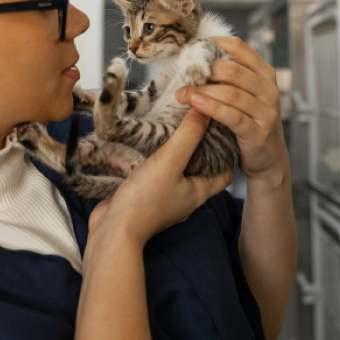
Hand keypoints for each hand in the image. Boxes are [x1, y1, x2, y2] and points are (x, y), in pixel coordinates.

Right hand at [87, 108, 232, 248]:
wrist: (113, 230)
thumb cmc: (145, 200)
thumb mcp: (170, 160)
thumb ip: (189, 135)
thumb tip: (205, 109)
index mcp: (197, 193)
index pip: (224, 174)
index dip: (227, 154)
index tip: (220, 132)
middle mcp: (183, 198)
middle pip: (200, 171)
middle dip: (199, 149)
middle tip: (194, 125)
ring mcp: (163, 200)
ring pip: (176, 173)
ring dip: (174, 155)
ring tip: (171, 131)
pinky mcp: (143, 199)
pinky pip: (155, 178)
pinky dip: (154, 163)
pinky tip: (146, 149)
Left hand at [175, 37, 289, 188]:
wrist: (268, 158)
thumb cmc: (250, 122)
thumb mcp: (246, 95)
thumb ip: (230, 78)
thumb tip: (195, 59)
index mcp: (265, 74)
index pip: (240, 48)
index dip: (214, 44)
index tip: (192, 47)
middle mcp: (269, 90)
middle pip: (233, 70)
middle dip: (204, 71)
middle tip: (182, 74)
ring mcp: (266, 112)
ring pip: (231, 94)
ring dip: (202, 91)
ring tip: (181, 93)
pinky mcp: (258, 133)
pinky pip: (232, 117)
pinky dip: (212, 108)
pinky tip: (195, 105)